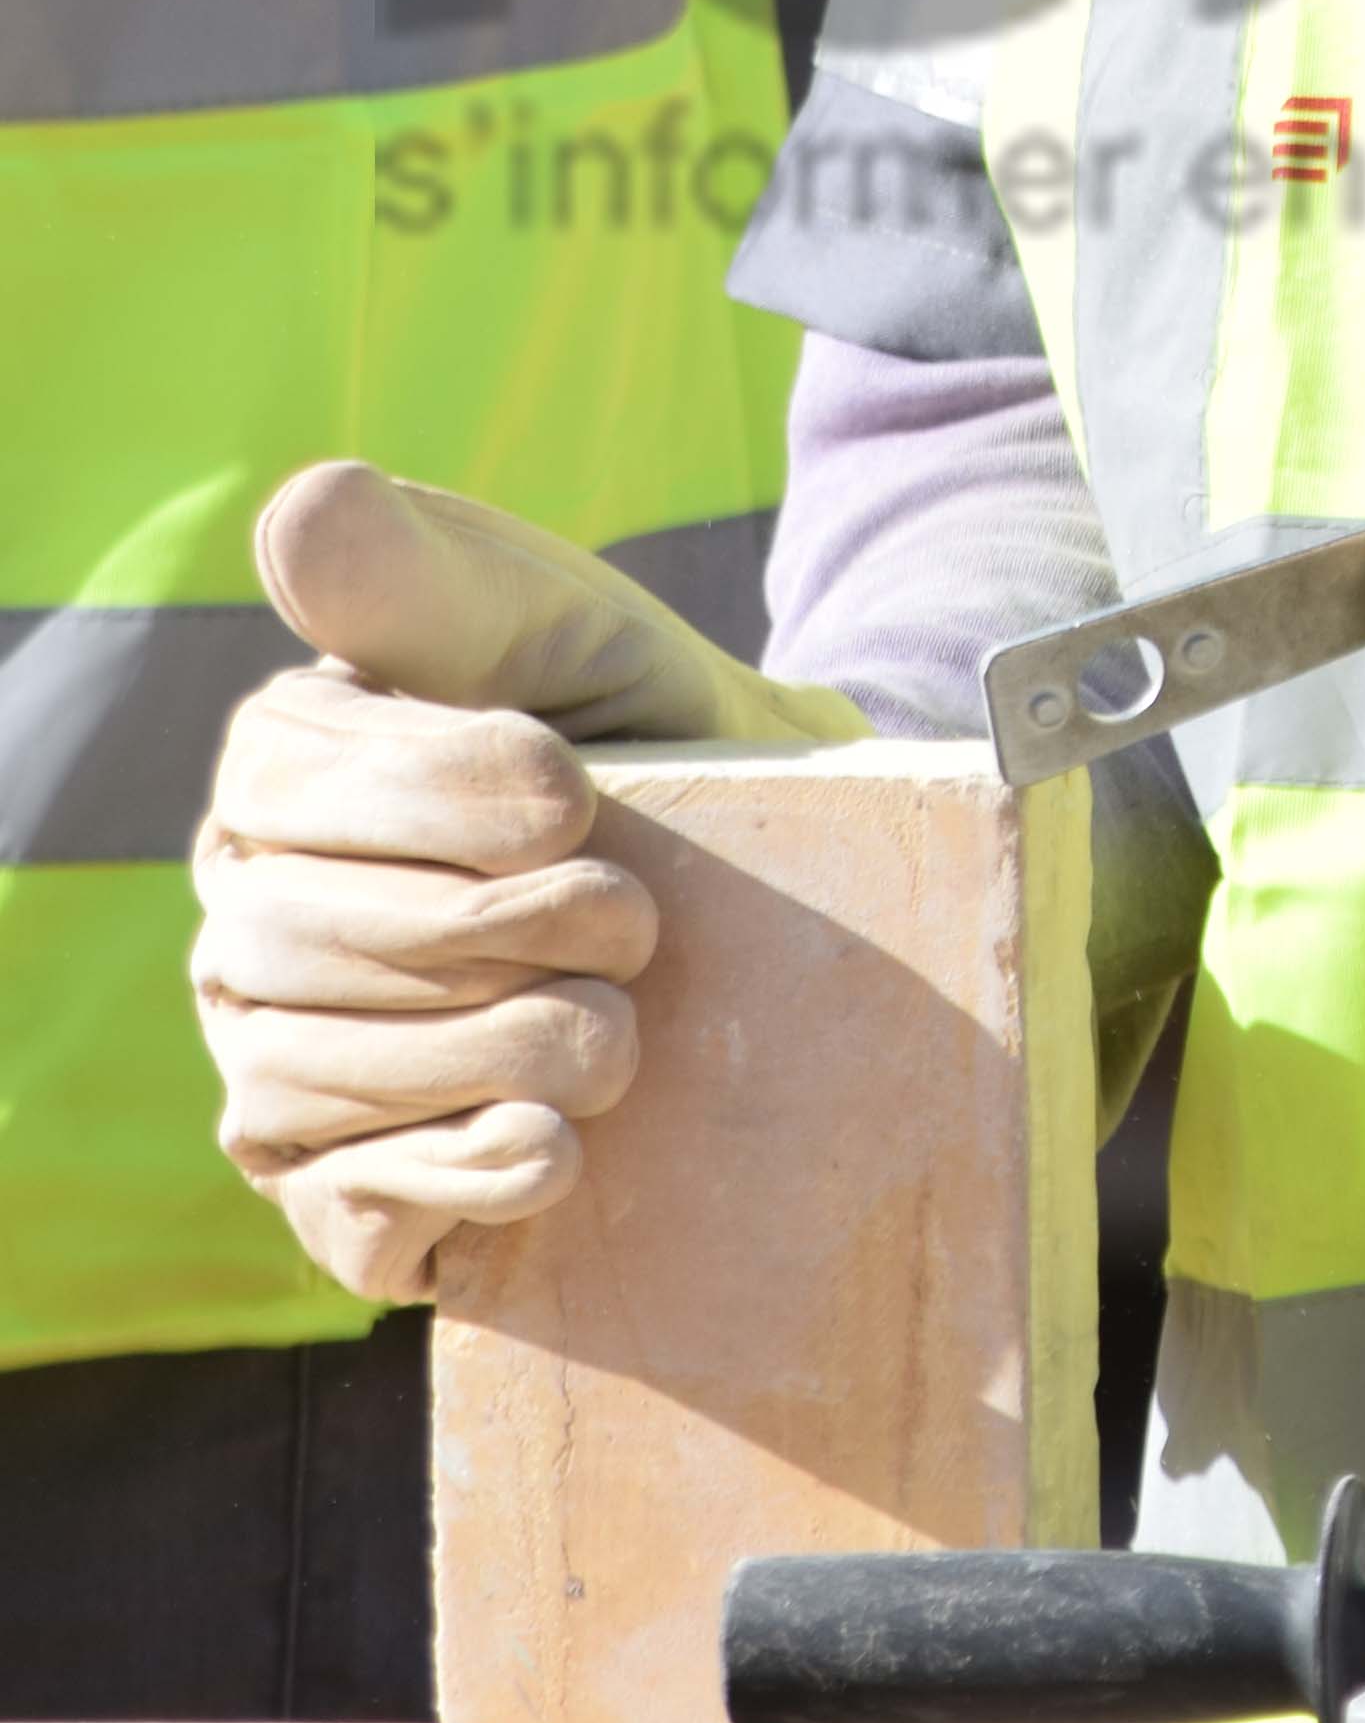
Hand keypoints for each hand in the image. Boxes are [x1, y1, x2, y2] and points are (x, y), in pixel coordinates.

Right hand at [188, 467, 862, 1306]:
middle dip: (501, 932)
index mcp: (276, 774)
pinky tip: (554, 1145)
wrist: (761, 873)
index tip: (582, 796)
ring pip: (312, 1077)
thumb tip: (303, 508)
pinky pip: (344, 1214)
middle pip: (309, 943)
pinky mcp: (340, 1189)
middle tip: (635, 923)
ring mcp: (278, 1060)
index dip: (451, 799)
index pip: (298, 788)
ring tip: (618, 1032)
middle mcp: (246, 922)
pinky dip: (460, 1181)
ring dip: (496, 1051)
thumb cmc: (633, 725)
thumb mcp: (549, 620)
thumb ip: (428, 570)